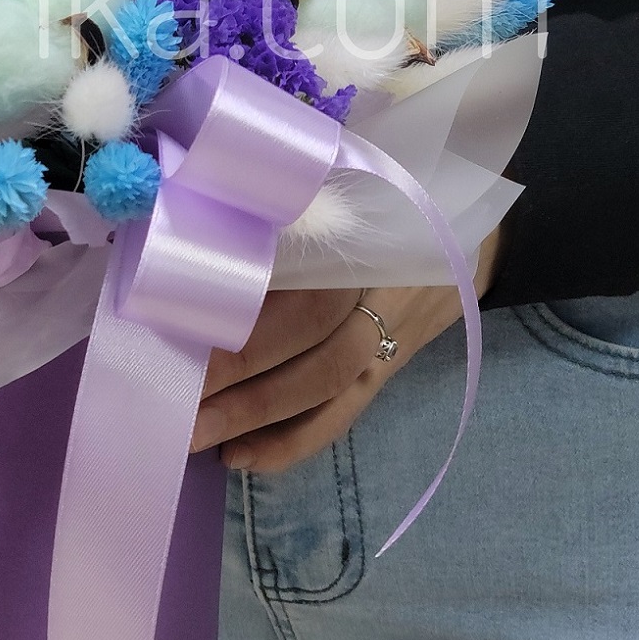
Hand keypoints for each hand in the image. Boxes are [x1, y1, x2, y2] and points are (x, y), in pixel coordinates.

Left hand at [189, 230, 502, 473]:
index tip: (179, 324)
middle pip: (308, 332)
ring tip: (196, 435)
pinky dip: (292, 441)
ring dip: (256, 415)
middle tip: (172, 394)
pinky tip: (242, 456)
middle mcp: (379, 284)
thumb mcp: (342, 184)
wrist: (466, 229)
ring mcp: (388, 334)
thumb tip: (196, 220)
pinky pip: (342, 413)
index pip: (299, 269)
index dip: (245, 305)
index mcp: (363, 228)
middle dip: (237, 368)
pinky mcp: (388, 370)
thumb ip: (283, 206)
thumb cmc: (381, 199)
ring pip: (324, 382)